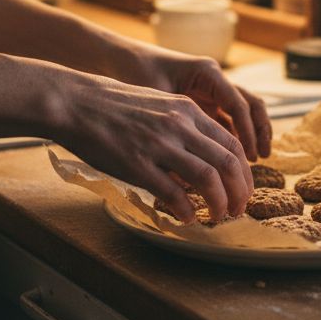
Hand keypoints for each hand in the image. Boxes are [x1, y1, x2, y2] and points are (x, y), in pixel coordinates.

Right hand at [50, 69, 253, 223]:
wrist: (76, 102)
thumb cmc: (115, 105)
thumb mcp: (160, 104)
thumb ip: (184, 125)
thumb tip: (204, 155)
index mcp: (188, 110)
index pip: (232, 144)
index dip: (244, 172)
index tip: (243, 188)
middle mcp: (180, 126)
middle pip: (228, 164)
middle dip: (240, 192)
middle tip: (239, 209)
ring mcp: (159, 145)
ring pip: (208, 179)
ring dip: (219, 203)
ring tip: (219, 217)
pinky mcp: (137, 164)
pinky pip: (173, 193)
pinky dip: (186, 209)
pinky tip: (187, 217)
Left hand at [113, 48, 271, 162]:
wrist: (118, 59)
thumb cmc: (134, 73)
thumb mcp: (154, 98)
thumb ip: (174, 127)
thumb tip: (187, 170)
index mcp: (207, 73)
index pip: (239, 104)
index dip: (248, 131)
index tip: (250, 157)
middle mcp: (214, 80)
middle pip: (250, 104)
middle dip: (259, 131)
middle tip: (259, 159)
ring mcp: (210, 91)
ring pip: (242, 112)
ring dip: (251, 134)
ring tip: (253, 161)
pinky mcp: (202, 102)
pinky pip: (225, 120)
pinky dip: (232, 137)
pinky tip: (229, 160)